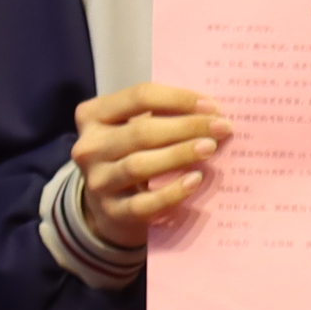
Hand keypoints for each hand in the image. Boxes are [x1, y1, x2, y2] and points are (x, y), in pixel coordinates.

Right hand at [70, 83, 227, 249]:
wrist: (110, 207)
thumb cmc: (132, 155)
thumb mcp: (134, 129)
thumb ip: (162, 115)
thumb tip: (211, 110)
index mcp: (93, 115)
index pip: (139, 97)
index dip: (179, 99)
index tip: (211, 106)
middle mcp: (89, 147)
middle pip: (142, 131)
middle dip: (187, 127)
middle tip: (221, 127)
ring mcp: (98, 182)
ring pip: (140, 165)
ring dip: (180, 154)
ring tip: (210, 148)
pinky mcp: (112, 212)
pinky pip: (145, 203)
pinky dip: (173, 191)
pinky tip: (195, 181)